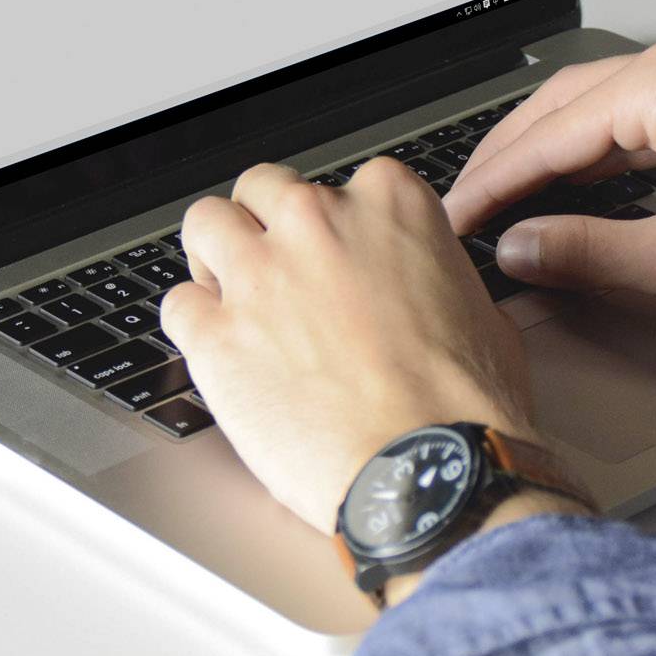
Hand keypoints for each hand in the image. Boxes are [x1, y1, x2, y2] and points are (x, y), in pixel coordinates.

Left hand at [162, 161, 538, 533]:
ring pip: (204, 223)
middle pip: (260, 189)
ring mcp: (257, 274)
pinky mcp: (213, 333)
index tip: (332, 256)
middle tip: (276, 271)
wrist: (428, 471)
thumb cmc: (462, 407)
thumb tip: (420, 288)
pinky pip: (176, 304)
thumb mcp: (479, 311)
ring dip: (214, 255)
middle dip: (264, 225)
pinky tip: (217, 351)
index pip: (337, 184)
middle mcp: (315, 223)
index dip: (330, 226)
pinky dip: (192, 324)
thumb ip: (430, 275)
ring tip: (233, 297)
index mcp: (386, 204)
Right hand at [446, 32, 655, 318]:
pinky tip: (582, 177)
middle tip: (466, 201)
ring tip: (509, 191)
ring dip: (554, 148)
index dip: (492, 182)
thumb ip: (584, 252)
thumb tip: (519, 249)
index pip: (549, 134)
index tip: (457, 216)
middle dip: (509, 154)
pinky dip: (602, 146)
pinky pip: (647, 111)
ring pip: (606, 103)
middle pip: (567, 102)